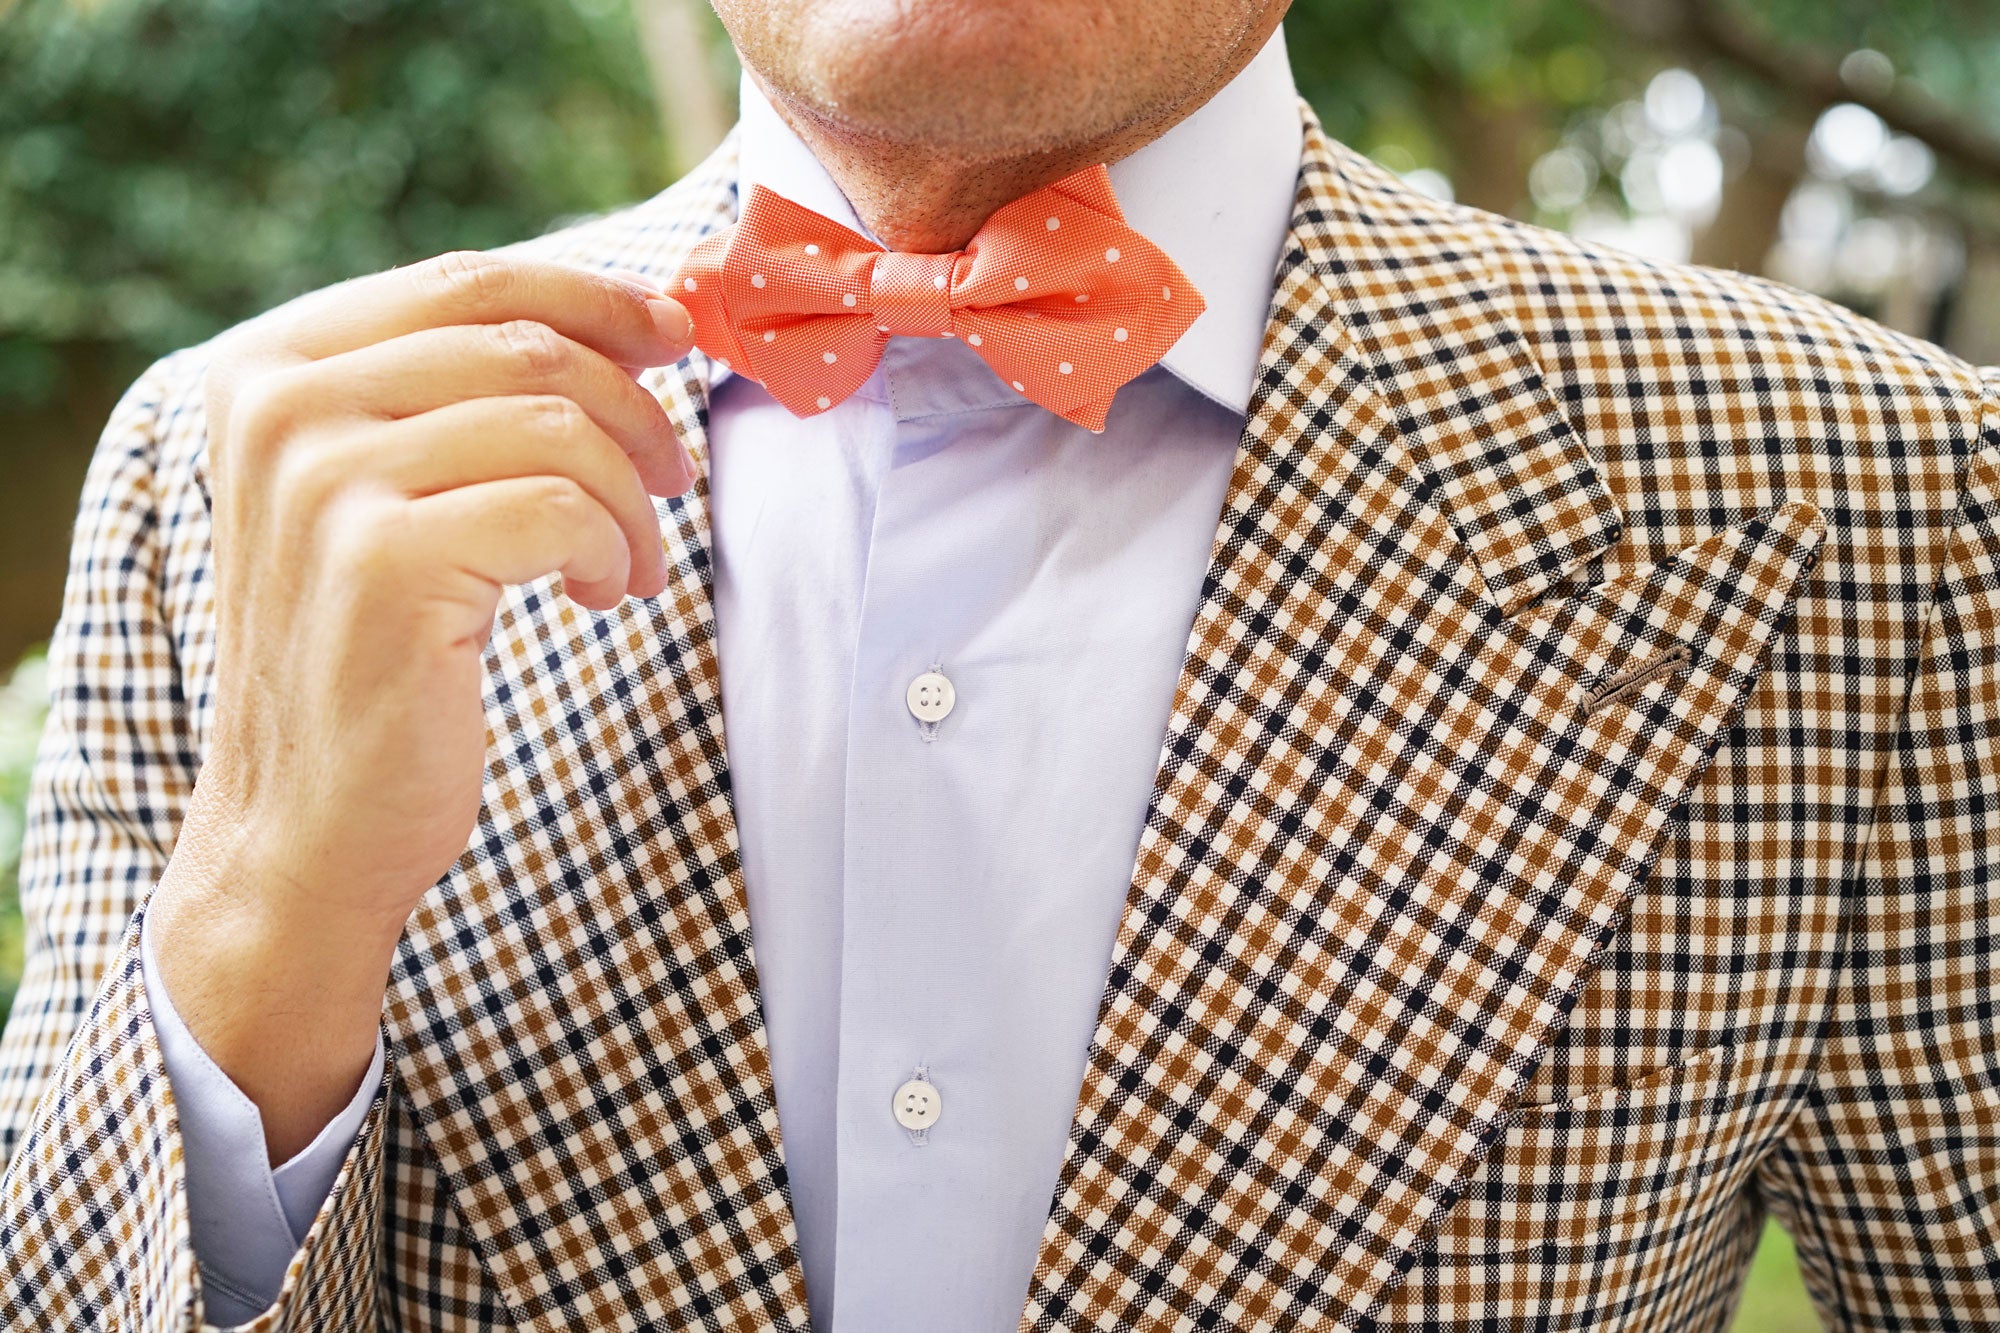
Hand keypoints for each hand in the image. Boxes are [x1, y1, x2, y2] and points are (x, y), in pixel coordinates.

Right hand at [148, 251, 696, 1159]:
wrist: (305, 828)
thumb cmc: (373, 661)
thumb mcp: (390, 500)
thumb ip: (464, 400)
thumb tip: (641, 319)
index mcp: (272, 370)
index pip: (467, 280)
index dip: (596, 297)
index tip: (675, 333)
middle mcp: (281, 408)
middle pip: (529, 345)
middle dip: (634, 411)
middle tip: (671, 483)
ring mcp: (324, 481)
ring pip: (560, 424)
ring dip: (630, 499)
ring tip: (626, 565)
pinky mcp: (384, 561)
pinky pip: (565, 507)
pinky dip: (614, 551)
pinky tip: (602, 597)